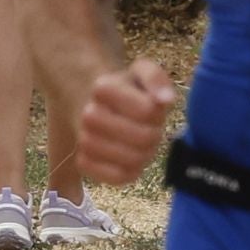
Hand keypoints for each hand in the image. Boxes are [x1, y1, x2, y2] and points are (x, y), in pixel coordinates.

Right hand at [77, 58, 176, 185]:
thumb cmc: (128, 90)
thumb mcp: (143, 72)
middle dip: (155, 133)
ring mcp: (84, 141)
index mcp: (103, 88)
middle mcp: (88, 115)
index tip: (152, 107)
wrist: (97, 106)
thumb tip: (166, 100)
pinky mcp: (84, 163)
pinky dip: (133, 170)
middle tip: (151, 127)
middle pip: (144, 138)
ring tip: (141, 140)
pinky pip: (119, 177)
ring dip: (146, 153)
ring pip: (133, 159)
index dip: (159, 112)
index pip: (148, 110)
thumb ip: (157, 79)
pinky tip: (131, 156)